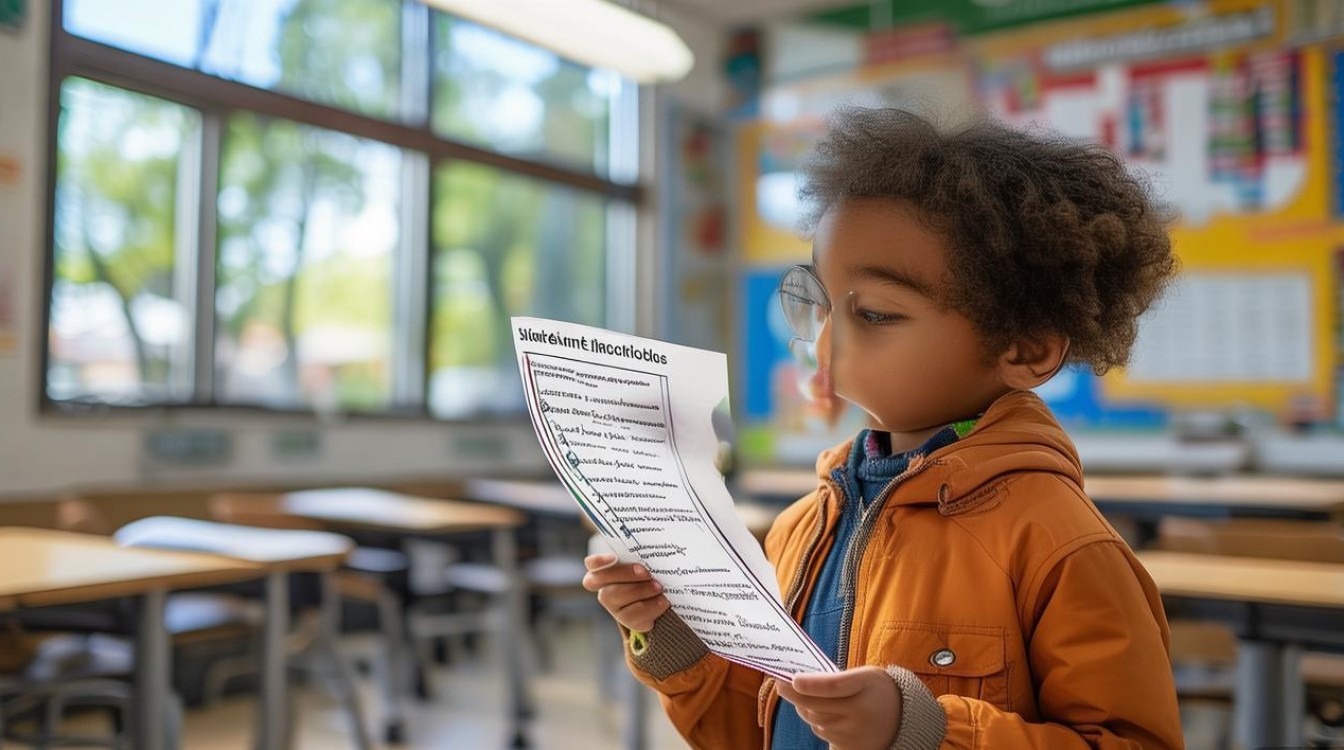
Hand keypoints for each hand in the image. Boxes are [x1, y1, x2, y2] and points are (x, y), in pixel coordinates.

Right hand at [582, 553, 669, 631]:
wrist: (664, 594)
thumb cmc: (651, 571)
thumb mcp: (645, 561)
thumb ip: (641, 556)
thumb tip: (652, 547)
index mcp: (606, 571)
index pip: (592, 565)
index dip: (599, 562)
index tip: (614, 557)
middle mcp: (605, 590)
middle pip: (605, 585)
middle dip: (626, 577)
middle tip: (647, 573)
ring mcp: (615, 608)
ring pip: (618, 601)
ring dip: (640, 592)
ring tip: (659, 587)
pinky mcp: (629, 621)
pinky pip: (634, 618)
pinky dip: (651, 608)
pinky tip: (663, 601)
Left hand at [776, 666, 902, 749]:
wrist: (902, 717)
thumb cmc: (875, 689)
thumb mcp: (863, 675)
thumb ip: (835, 678)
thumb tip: (798, 681)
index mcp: (865, 685)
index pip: (834, 686)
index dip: (811, 684)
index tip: (793, 679)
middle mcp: (861, 713)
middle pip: (817, 707)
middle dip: (793, 695)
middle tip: (780, 683)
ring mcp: (855, 734)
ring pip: (816, 721)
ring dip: (804, 708)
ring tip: (802, 695)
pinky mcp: (851, 747)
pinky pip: (823, 733)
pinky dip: (817, 722)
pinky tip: (819, 712)